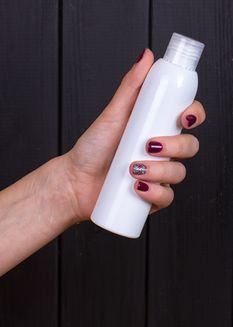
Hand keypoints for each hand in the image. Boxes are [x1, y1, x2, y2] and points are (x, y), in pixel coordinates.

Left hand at [64, 48, 205, 222]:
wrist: (76, 181)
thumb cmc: (92, 148)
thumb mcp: (112, 114)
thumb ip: (131, 87)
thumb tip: (146, 56)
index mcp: (156, 128)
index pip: (188, 119)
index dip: (194, 115)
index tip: (183, 117)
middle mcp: (161, 152)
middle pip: (190, 146)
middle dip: (175, 146)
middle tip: (148, 145)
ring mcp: (158, 175)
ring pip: (180, 173)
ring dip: (160, 172)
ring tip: (132, 169)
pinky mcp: (152, 196)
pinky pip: (168, 197)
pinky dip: (155, 194)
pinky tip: (137, 189)